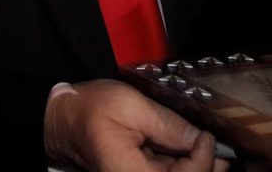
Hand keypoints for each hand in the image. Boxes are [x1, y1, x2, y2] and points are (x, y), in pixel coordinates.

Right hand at [44, 79, 230, 171]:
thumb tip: (201, 138)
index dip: (204, 158)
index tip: (206, 133)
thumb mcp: (130, 106)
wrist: (59, 118)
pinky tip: (180, 146)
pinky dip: (176, 163)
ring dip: (191, 164)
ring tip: (198, 142)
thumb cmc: (88, 108)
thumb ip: (167, 123)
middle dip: (203, 165)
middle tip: (212, 142)